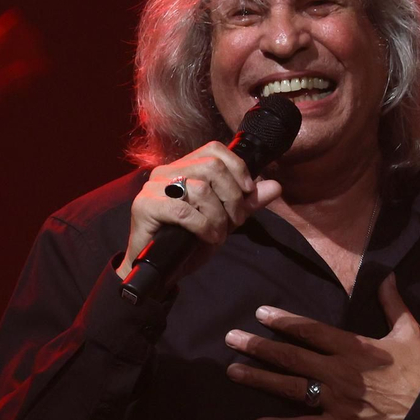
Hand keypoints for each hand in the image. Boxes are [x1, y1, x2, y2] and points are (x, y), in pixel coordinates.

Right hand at [116, 141, 282, 280]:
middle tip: (235, 220)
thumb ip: (247, 203)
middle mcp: (165, 172)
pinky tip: (207, 237)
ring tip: (220, 232)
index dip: (237, 167)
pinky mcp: (144, 207)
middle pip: (211, 167)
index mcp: (183, 168)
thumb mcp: (224, 219)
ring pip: (199, 188)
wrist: (160, 270)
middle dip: (232, 196)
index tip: (248, 192)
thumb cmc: (188, 242)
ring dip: (218, 215)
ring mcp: (153, 188)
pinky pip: (183, 210)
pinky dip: (202, 225)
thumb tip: (275, 186)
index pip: (214, 149)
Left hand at [223, 274, 419, 419]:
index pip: (310, 331)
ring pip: (290, 389)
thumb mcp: (409, 331)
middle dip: (258, 347)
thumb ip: (392, 303)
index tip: (259, 313)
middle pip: (291, 357)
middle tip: (230, 339)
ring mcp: (336, 401)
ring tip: (232, 372)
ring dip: (260, 380)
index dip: (284, 321)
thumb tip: (386, 274)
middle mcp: (338, 373)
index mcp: (353, 348)